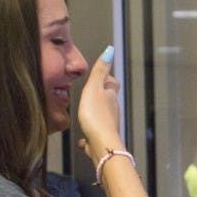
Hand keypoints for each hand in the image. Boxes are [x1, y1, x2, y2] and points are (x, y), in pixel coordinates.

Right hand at [76, 45, 121, 161]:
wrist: (101, 145)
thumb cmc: (96, 116)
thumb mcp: (94, 88)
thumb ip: (100, 71)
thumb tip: (110, 51)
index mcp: (110, 97)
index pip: (112, 83)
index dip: (107, 78)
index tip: (103, 75)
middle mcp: (112, 110)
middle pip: (108, 100)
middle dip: (101, 96)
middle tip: (92, 93)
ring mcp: (107, 125)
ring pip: (103, 117)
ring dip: (96, 114)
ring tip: (86, 112)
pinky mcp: (100, 140)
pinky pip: (94, 137)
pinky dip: (89, 136)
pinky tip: (84, 140)